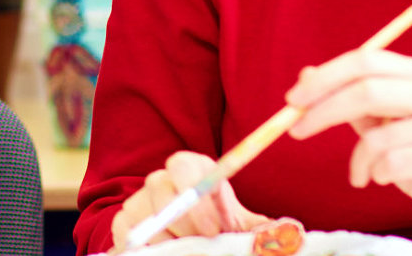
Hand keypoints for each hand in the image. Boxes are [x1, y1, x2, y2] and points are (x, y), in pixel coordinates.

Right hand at [110, 151, 269, 250]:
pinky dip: (152, 248)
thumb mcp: (239, 225)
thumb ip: (260, 228)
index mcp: (191, 170)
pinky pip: (129, 234)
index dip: (198, 192)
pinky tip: (171, 251)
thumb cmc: (215, 227)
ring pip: (146, 215)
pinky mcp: (123, 222)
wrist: (185, 240)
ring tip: (191, 249)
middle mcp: (161, 180)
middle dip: (187, 220)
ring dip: (172, 238)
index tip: (217, 226)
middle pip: (161, 187)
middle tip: (207, 241)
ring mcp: (139, 201)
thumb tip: (288, 232)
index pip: (184, 164)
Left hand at [285, 48, 411, 253]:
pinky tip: (384, 181)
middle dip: (324, 110)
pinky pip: (392, 164)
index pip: (368, 61)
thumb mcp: (385, 127)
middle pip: (369, 89)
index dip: (326, 77)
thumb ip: (352, 101)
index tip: (292, 99)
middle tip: (296, 130)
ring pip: (378, 135)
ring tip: (362, 175)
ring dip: (358, 161)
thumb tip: (306, 74)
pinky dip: (376, 175)